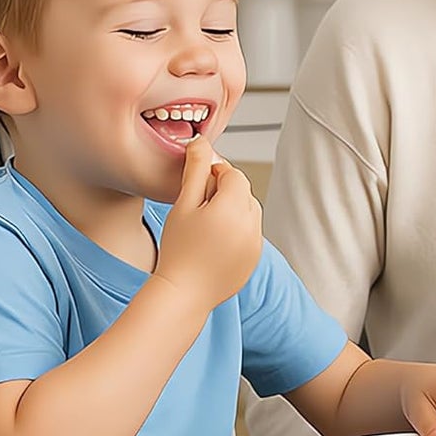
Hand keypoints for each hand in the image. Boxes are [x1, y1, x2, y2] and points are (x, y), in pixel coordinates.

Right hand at [154, 136, 262, 311]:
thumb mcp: (183, 204)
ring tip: (205, 226)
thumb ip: (195, 170)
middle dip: (224, 192)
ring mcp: (256, 244)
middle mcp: (252, 225)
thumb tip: (201, 141)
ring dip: (232, 211)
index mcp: (234, 207)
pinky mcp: (254, 259)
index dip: (214, 174)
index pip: (234, 175)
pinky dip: (236, 231)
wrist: (184, 293)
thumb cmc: (178, 249)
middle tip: (198, 207)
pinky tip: (213, 243)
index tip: (197, 185)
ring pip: (249, 213)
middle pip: (244, 193)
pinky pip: (250, 234)